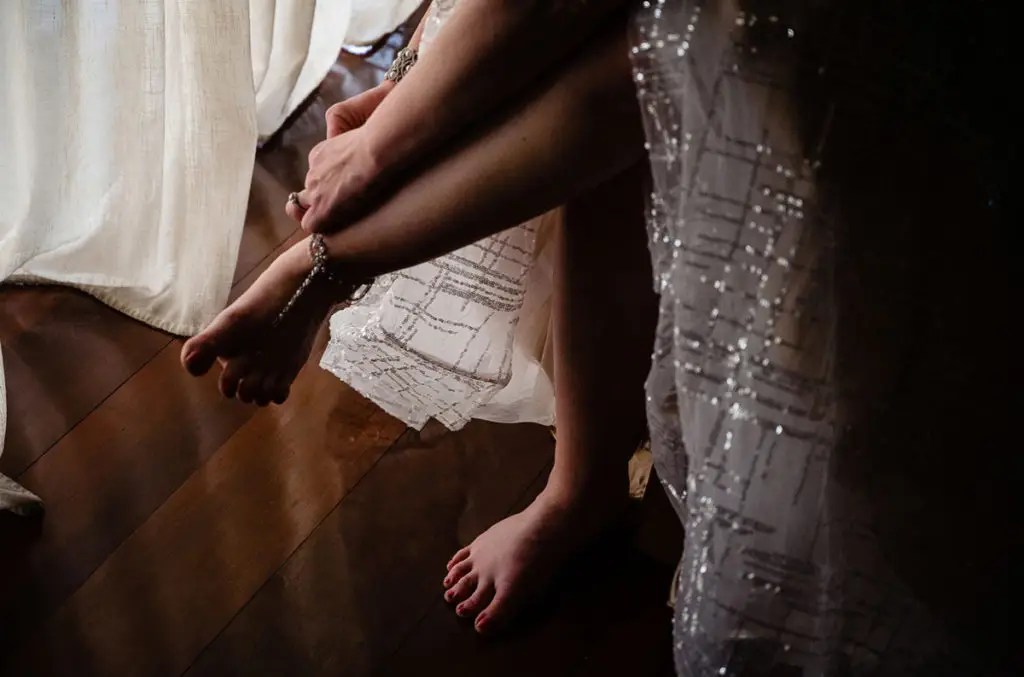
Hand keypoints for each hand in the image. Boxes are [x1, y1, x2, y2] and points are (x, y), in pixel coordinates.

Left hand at [285, 81, 393, 230]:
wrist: (379, 147)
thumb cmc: (382, 127)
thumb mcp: (375, 105)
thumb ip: (377, 102)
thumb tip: (390, 87)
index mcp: (323, 151)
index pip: (319, 170)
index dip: (330, 180)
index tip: (346, 185)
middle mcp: (314, 170)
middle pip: (311, 189)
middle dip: (323, 198)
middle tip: (344, 205)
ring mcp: (316, 190)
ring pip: (306, 207)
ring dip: (320, 213)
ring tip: (337, 220)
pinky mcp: (323, 208)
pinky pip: (311, 225)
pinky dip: (321, 227)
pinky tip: (336, 230)